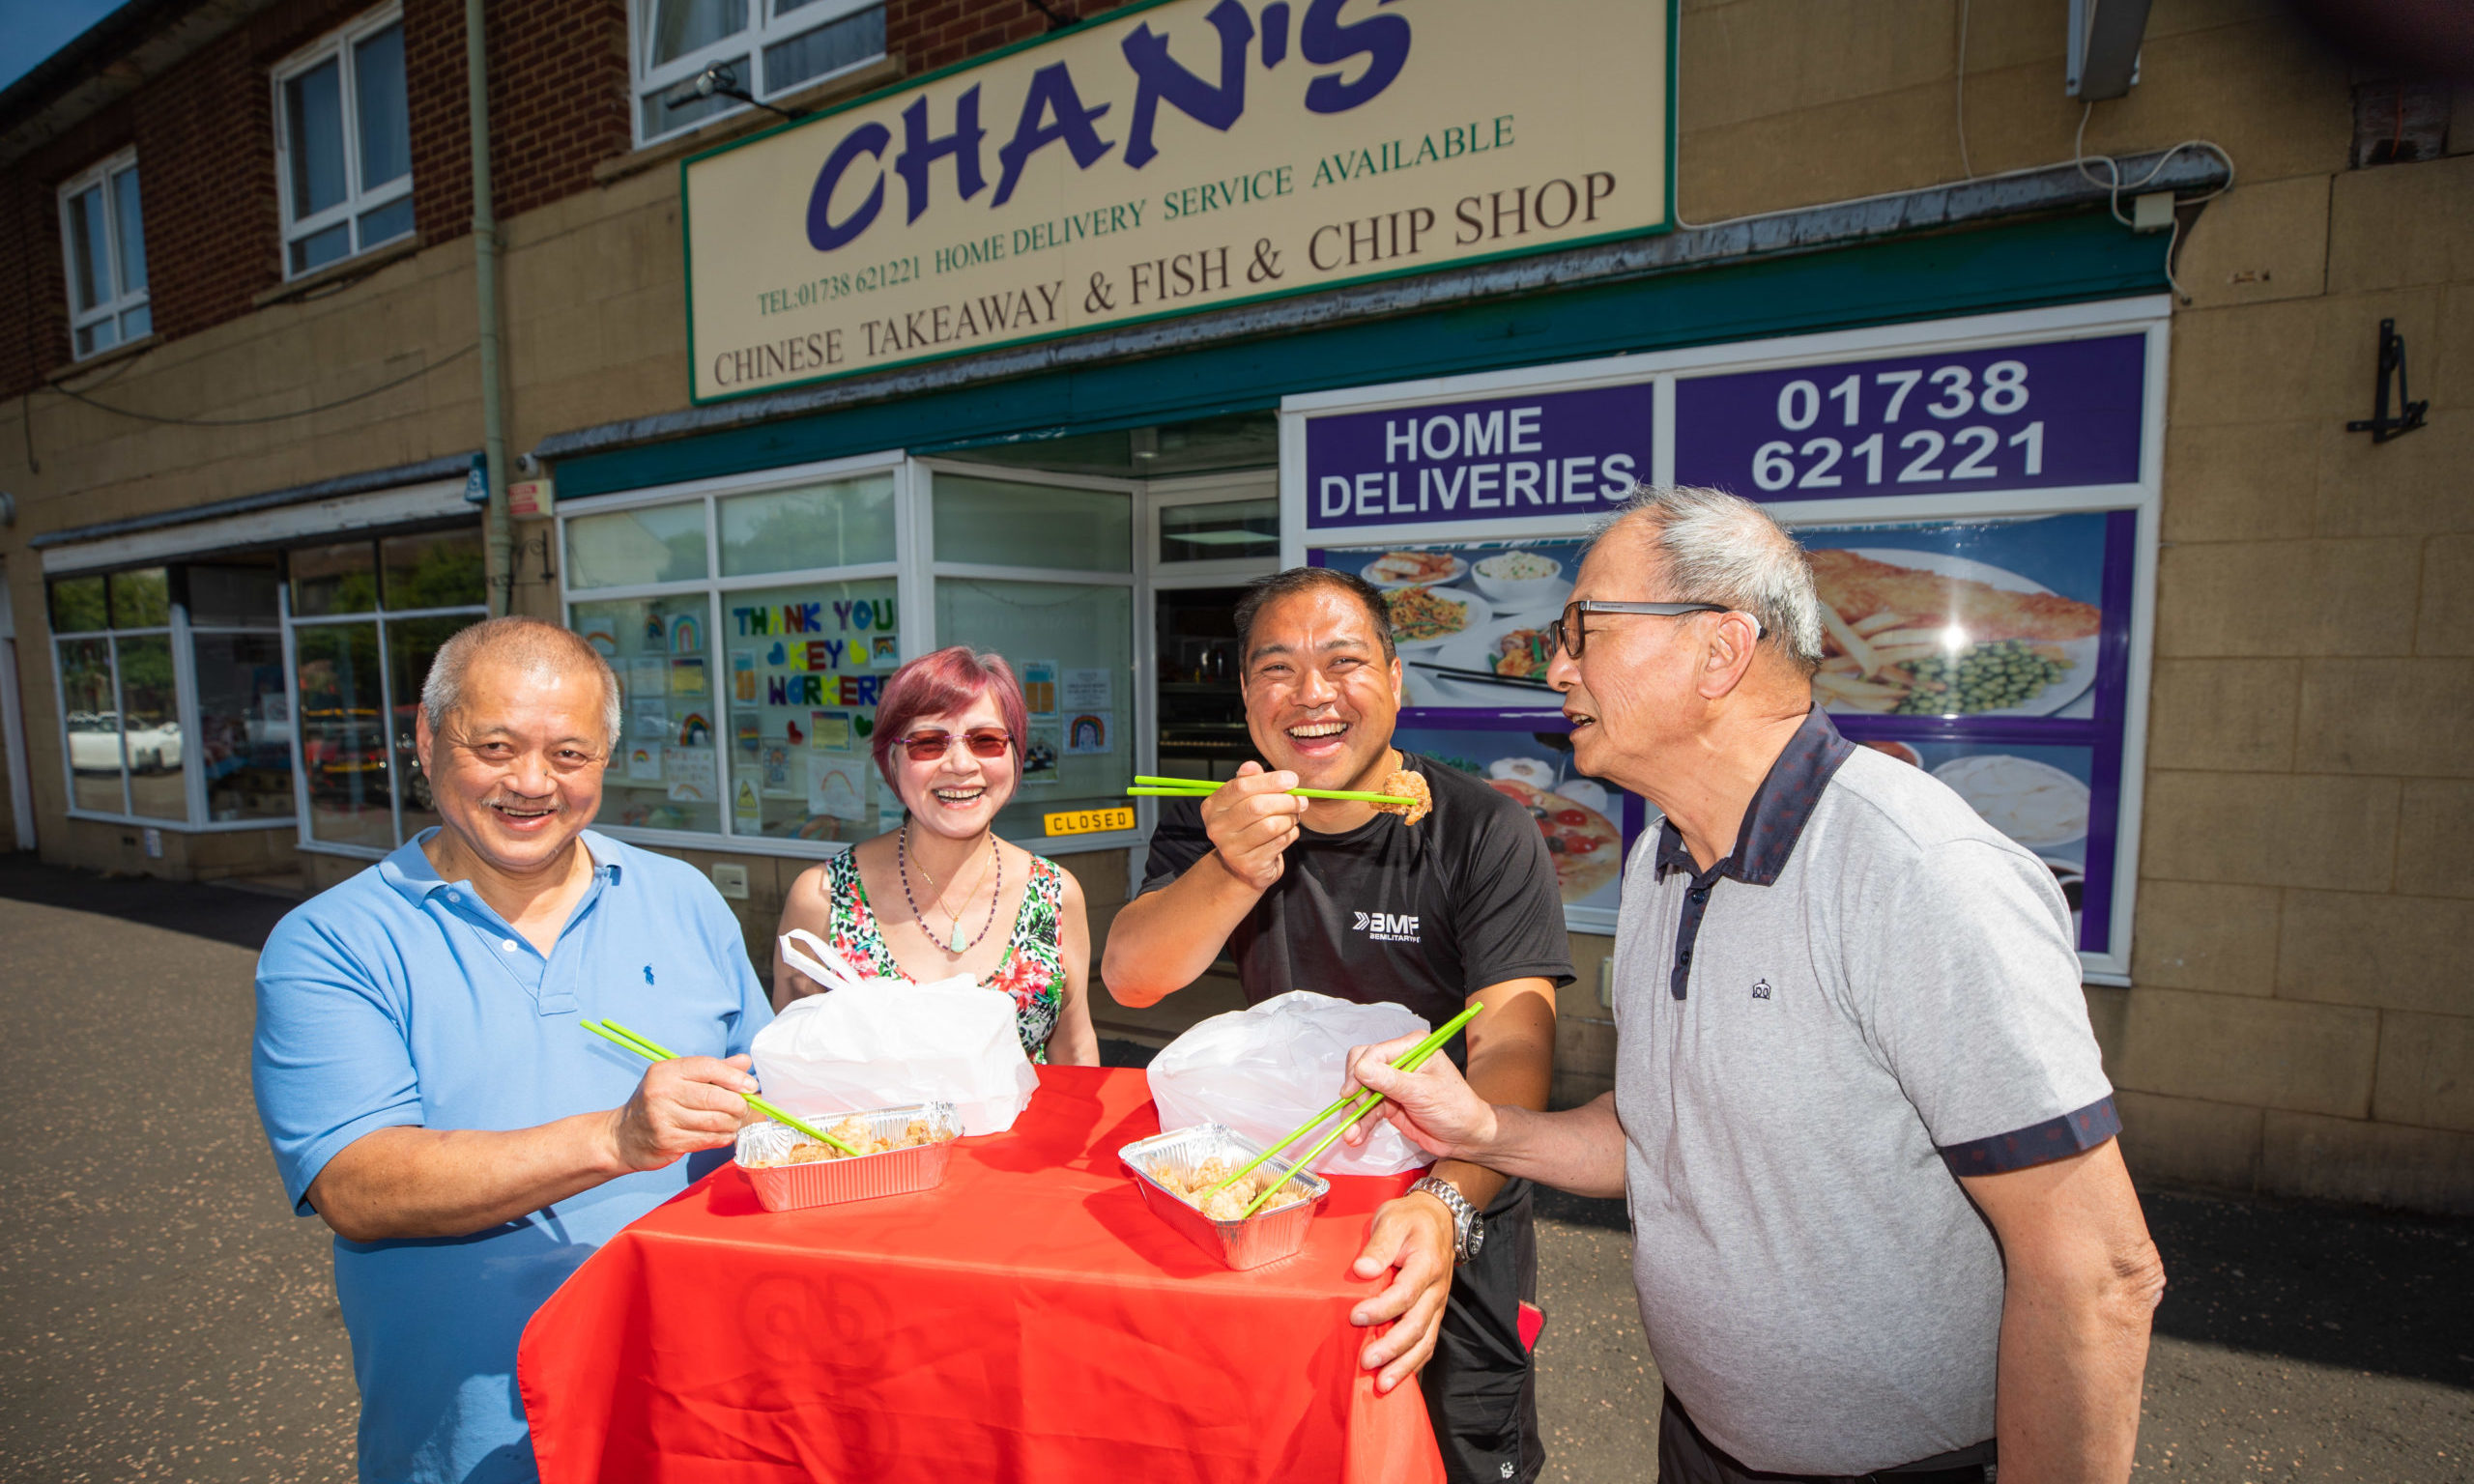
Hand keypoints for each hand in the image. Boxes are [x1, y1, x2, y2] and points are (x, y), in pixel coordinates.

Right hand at [608, 1054, 758, 1171]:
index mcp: (666, 1071)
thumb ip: (713, 1070)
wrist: (623, 1136)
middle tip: (744, 1108)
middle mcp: (662, 1092)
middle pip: (714, 1096)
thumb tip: (745, 1062)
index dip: (734, 1076)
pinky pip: (707, 1139)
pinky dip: (722, 1137)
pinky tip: (725, 1134)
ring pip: (714, 1120)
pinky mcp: (667, 1141)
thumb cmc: (658, 1103)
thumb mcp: (678, 1079)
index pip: (708, 1067)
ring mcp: (663, 1118)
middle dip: (737, 1104)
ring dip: (732, 1123)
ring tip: (735, 1122)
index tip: (751, 1086)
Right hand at [1203, 761, 1306, 891]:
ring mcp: (1230, 849)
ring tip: (1294, 816)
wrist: (1245, 865)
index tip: (1292, 779)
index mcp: (1212, 806)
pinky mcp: (1248, 865)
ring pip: (1271, 825)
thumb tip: (1252, 766)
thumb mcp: (1245, 801)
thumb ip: (1249, 781)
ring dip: (1290, 818)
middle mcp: (1216, 828)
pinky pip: (1279, 843)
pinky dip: (1290, 834)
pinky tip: (1288, 832)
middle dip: (1286, 800)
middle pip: (1257, 806)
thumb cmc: (1248, 825)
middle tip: (1301, 800)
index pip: (1241, 787)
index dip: (1270, 781)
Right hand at [1339, 1034, 1501, 1161]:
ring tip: (1351, 1135)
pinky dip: (1360, 1123)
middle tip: (1353, 1115)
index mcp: (1412, 1047)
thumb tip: (1360, 1069)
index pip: (1374, 1053)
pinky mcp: (1388, 1102)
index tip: (1351, 1094)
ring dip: (1354, 1114)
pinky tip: (1356, 1136)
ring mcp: (1392, 1082)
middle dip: (1355, 1094)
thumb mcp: (1422, 1093)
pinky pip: (1366, 1109)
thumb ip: (1390, 1081)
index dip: (1359, 1072)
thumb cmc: (1455, 1108)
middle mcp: (1399, 1060)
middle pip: (1361, 1069)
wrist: (1465, 1137)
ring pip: (1360, 1093)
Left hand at [1349, 1191, 1457, 1392]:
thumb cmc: (1410, 1220)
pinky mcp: (1433, 1313)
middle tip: (1366, 1361)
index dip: (1381, 1309)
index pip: (1405, 1294)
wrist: (1439, 1219)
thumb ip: (1379, 1245)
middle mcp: (1436, 1290)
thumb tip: (1363, 1270)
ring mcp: (1437, 1304)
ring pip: (1425, 1341)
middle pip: (1417, 1325)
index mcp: (1427, 1265)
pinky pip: (1427, 1343)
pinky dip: (1413, 1363)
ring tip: (1382, 1384)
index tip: (1355, 1317)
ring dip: (1404, 1365)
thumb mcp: (1392, 1220)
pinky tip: (1396, 1378)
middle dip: (1392, 1347)